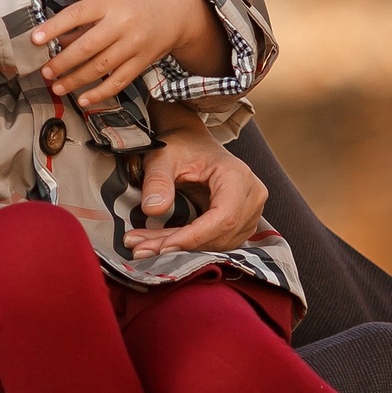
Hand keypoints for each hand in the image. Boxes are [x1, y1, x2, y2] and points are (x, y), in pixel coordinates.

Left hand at [32, 0, 206, 106]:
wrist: (179, 9)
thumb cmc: (139, 1)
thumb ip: (87, 18)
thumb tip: (57, 38)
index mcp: (111, 3)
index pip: (76, 14)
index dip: (54, 27)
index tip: (34, 39)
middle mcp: (122, 24)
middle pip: (87, 46)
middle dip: (62, 62)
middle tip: (44, 71)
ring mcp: (134, 45)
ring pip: (100, 67)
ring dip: (75, 80)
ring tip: (57, 86)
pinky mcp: (142, 62)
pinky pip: (118, 82)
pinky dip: (99, 93)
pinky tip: (83, 99)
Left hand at [125, 118, 265, 255]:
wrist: (192, 142)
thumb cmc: (182, 145)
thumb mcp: (163, 156)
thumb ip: (157, 180)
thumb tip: (153, 209)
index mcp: (237, 175)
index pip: (223, 217)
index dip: (194, 237)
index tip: (162, 247)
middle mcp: (251, 196)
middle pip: (220, 234)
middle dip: (180, 246)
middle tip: (140, 248)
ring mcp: (250, 212)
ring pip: (219, 243)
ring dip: (183, 250)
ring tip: (146, 245)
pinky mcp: (241, 223)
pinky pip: (218, 242)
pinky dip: (190, 246)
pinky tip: (164, 244)